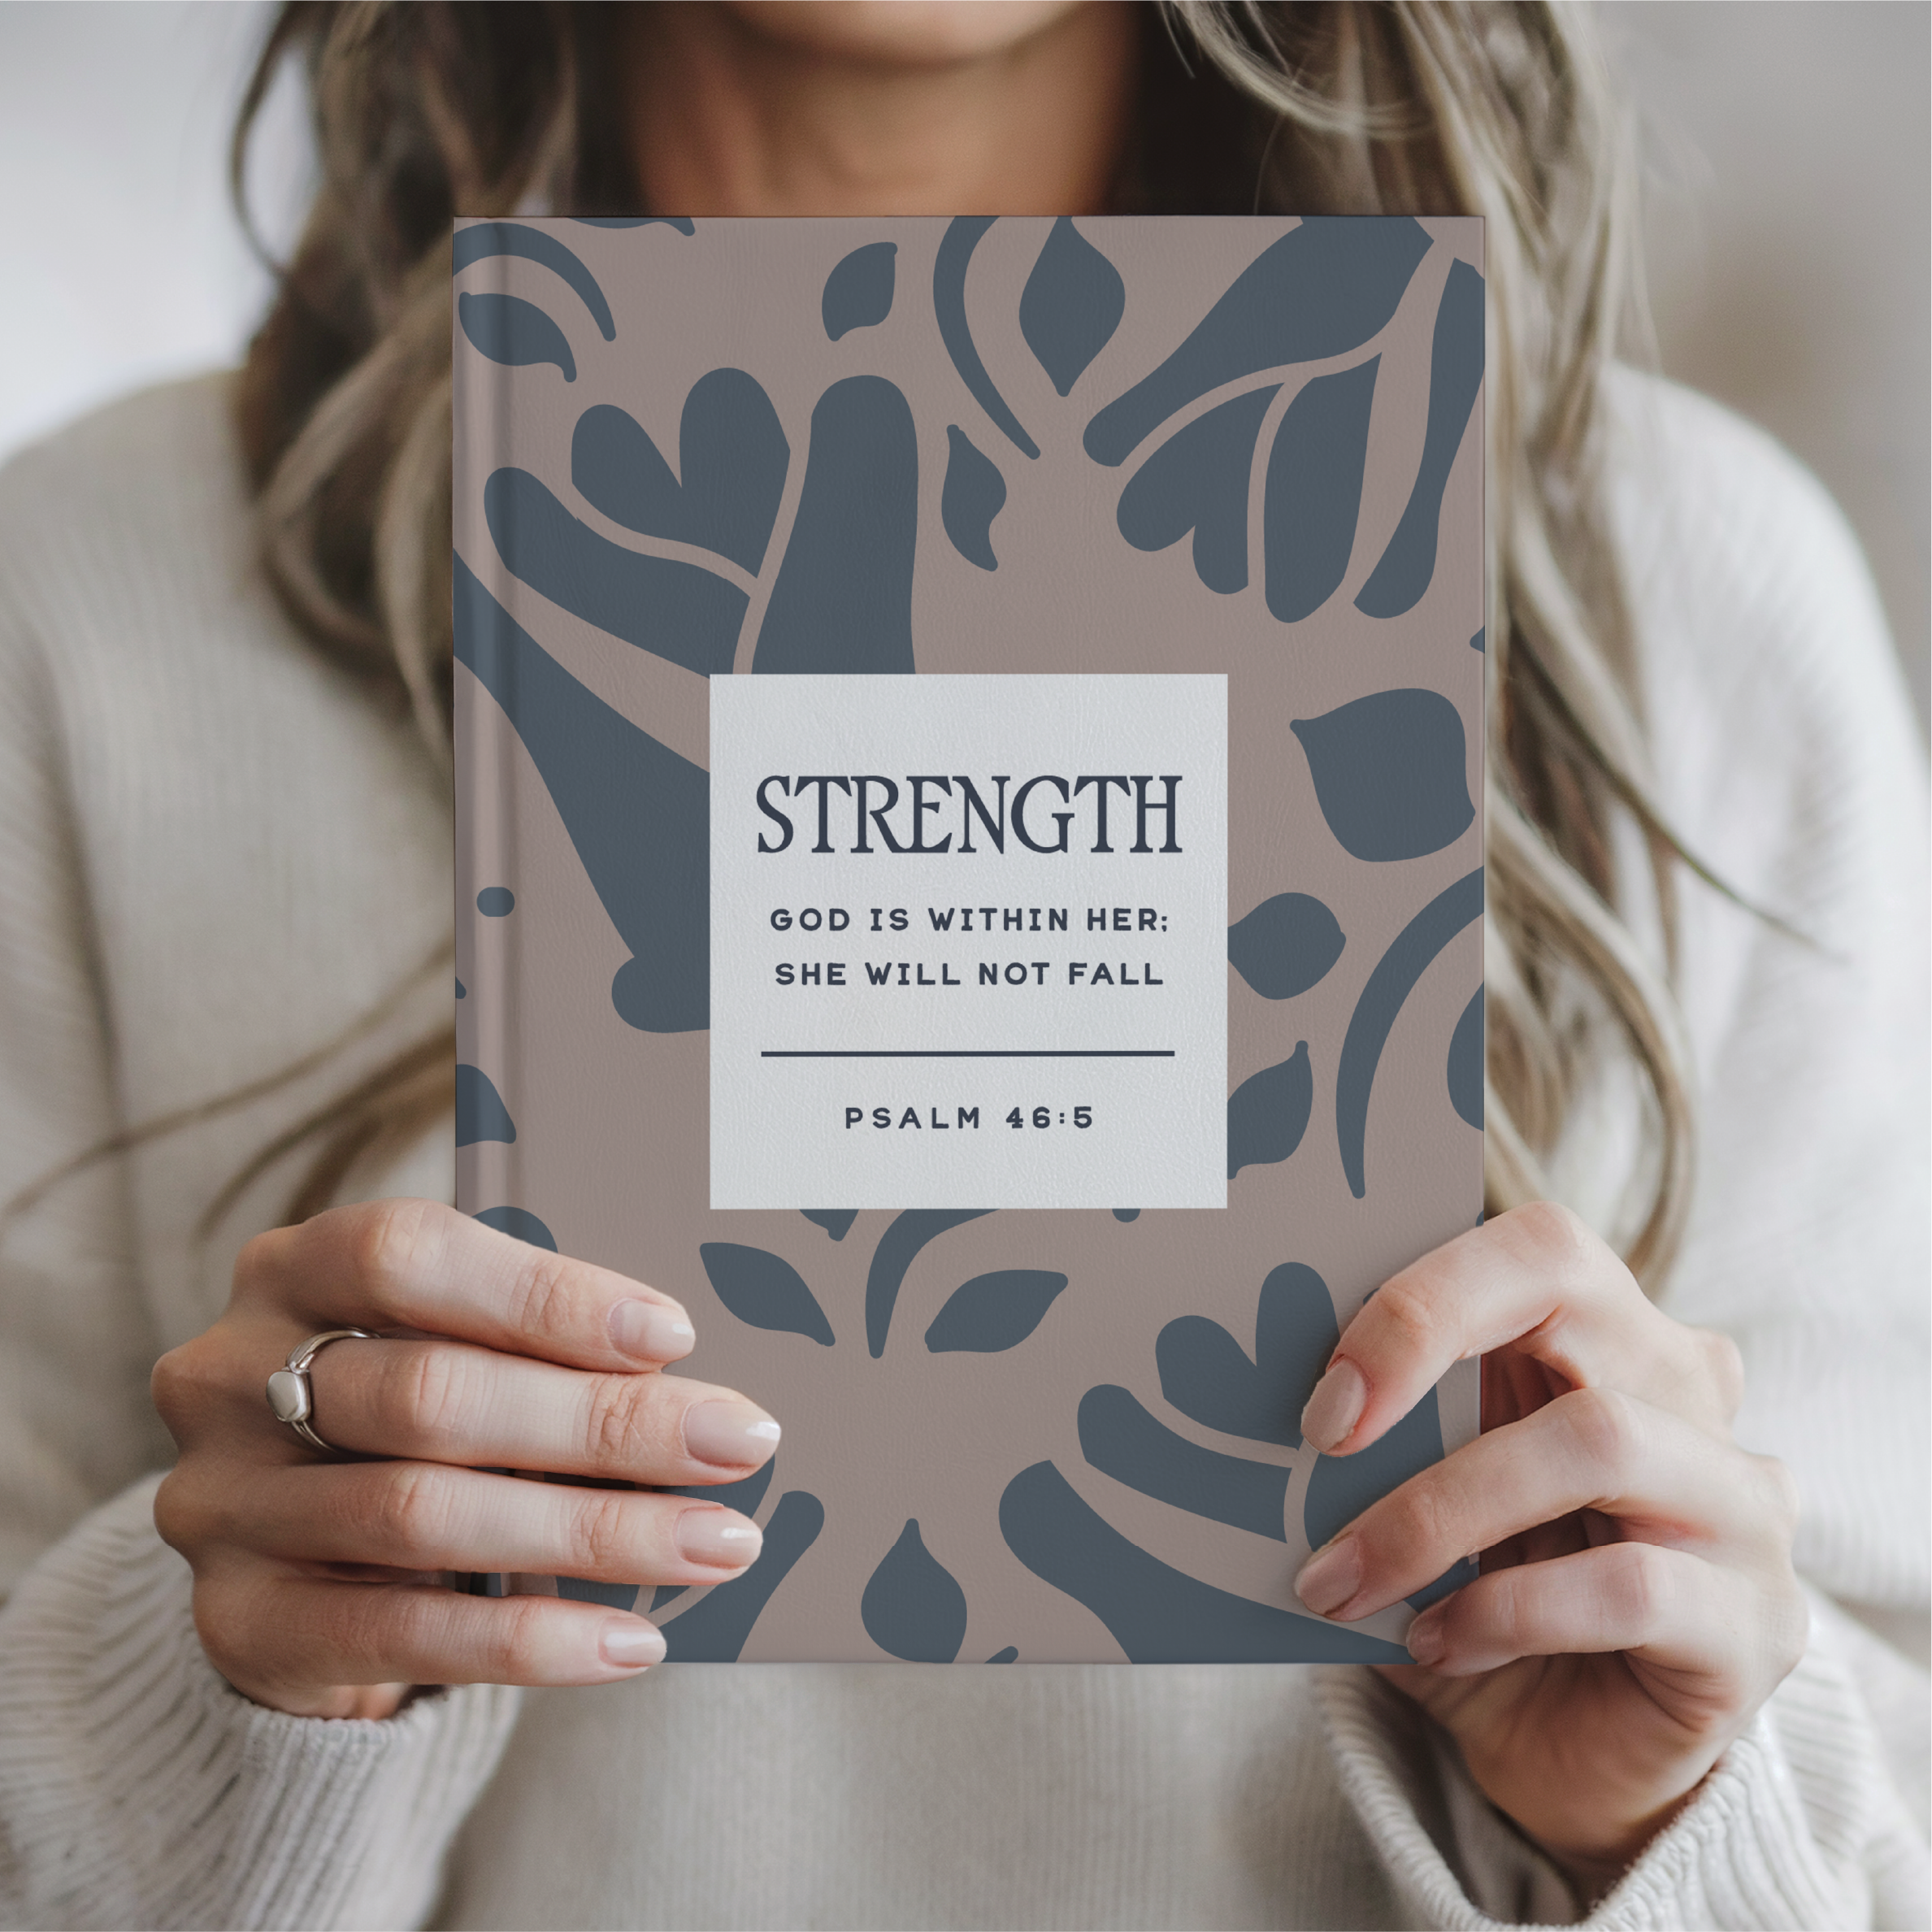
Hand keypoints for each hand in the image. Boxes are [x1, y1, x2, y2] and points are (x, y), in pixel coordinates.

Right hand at [151, 1199, 780, 1718]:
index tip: (675, 1334)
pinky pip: (402, 1637)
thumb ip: (533, 1340)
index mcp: (291, 1269)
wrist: (299, 1560)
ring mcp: (221, 1505)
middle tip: (737, 1443)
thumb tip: (700, 1375)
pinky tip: (634, 1640)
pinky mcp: (239, 1625)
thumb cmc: (417, 1415)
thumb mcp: (451, 1345)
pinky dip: (533, 1640)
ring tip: (718, 1544)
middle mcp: (228, 1377)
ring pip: (424, 1513)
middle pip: (432, 1394)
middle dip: (605, 1423)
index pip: (409, 1255)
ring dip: (595, 1530)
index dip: (545, 1295)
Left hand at [1291, 1202, 1807, 1888]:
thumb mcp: (1410, 1492)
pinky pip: (1629, 1586)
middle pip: (1576, 1294)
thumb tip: (1259, 1399)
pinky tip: (1437, 1642)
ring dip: (1440, 1512)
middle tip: (1318, 1439)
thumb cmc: (1476, 1592)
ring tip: (1342, 1582)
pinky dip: (1506, 1611)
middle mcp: (1689, 1390)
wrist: (1566, 1755)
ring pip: (1599, 1440)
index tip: (1320, 1392)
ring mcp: (1742, 1503)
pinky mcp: (1760, 1622)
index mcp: (1604, 1333)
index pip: (1536, 1246)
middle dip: (1423, 1351)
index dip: (1421, 1297)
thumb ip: (1376, 1433)